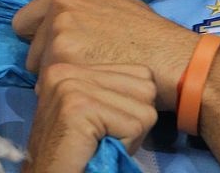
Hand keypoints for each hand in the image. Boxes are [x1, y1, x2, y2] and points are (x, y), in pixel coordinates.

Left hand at [13, 0, 197, 110]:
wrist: (169, 58)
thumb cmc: (147, 34)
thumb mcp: (112, 2)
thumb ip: (80, 7)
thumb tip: (57, 21)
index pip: (26, 20)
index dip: (39, 38)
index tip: (55, 50)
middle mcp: (61, 4)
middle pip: (30, 46)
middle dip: (47, 60)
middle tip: (78, 69)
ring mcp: (60, 31)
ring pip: (39, 68)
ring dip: (57, 77)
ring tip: (86, 79)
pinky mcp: (63, 59)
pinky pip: (48, 86)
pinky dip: (64, 92)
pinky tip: (87, 91)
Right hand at [24, 63, 156, 172]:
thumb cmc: (77, 154)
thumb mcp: (94, 111)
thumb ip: (113, 89)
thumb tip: (151, 80)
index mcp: (70, 65)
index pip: (141, 72)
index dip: (133, 107)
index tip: (105, 126)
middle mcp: (68, 70)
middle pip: (146, 87)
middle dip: (134, 120)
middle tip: (104, 138)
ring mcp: (71, 86)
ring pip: (144, 109)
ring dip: (129, 136)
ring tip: (99, 144)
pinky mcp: (78, 107)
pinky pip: (134, 126)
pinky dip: (125, 146)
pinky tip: (97, 150)